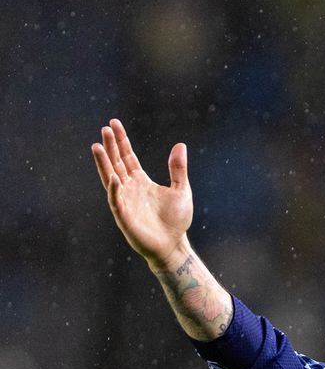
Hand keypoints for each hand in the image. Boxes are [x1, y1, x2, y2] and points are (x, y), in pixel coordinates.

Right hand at [91, 119, 191, 268]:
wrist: (173, 245)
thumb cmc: (176, 220)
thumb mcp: (181, 190)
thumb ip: (178, 169)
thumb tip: (180, 145)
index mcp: (140, 181)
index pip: (127, 156)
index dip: (121, 141)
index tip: (113, 123)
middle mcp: (129, 188)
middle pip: (117, 163)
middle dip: (111, 147)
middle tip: (105, 129)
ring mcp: (124, 201)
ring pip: (110, 178)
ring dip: (104, 164)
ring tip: (97, 146)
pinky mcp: (124, 217)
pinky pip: (116, 201)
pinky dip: (114, 190)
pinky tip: (113, 177)